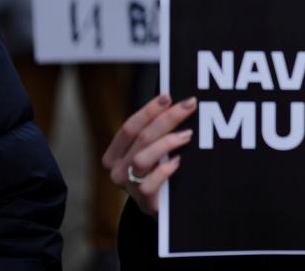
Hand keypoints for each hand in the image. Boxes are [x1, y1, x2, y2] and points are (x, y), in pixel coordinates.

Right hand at [101, 94, 196, 215]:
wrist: (161, 208)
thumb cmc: (157, 172)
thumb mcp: (152, 151)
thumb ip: (155, 132)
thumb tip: (175, 102)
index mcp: (114, 154)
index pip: (129, 127)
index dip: (148, 110)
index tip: (168, 96)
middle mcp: (116, 170)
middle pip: (141, 138)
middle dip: (167, 118)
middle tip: (189, 105)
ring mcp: (127, 187)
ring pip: (142, 159)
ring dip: (167, 143)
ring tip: (188, 134)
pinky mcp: (142, 202)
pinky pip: (149, 184)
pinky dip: (164, 170)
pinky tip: (178, 162)